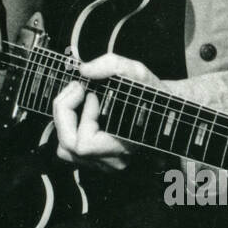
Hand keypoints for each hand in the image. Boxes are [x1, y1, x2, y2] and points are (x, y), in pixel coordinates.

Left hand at [51, 52, 161, 170]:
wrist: (164, 112)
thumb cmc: (152, 95)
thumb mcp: (138, 73)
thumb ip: (112, 65)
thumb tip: (84, 70)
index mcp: (123, 146)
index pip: (84, 144)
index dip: (83, 116)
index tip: (93, 94)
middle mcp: (112, 160)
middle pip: (68, 147)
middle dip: (63, 113)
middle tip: (76, 89)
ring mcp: (104, 162)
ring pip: (65, 149)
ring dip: (63, 119)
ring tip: (76, 98)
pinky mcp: (97, 158)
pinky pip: (70, 147)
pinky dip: (68, 126)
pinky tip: (80, 108)